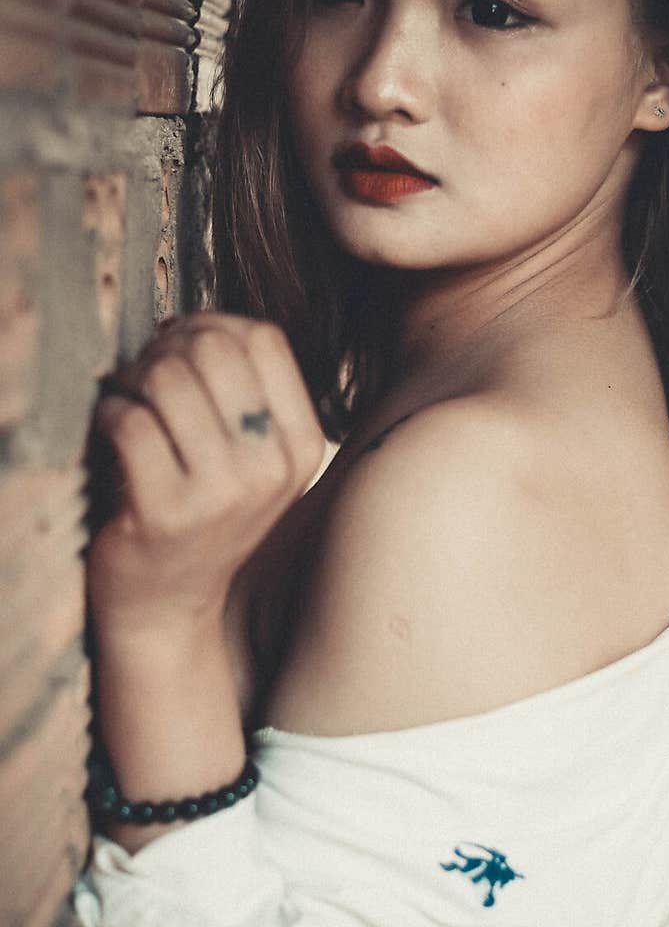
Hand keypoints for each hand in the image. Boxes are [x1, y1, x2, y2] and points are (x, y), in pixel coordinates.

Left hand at [86, 313, 326, 637]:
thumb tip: (193, 323)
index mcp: (303, 447)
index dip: (212, 324)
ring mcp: (221, 495)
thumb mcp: (250, 458)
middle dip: (165, 348)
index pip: (263, 338)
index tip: (181, 348)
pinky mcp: (166, 514)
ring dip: (130, 378)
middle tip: (144, 375)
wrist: (170, 603)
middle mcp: (271, 470)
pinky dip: (109, 412)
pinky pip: (130, 422)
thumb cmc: (201, 514)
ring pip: (167, 379)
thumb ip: (243, 391)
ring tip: (125, 400)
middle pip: (213, 349)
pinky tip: (110, 429)